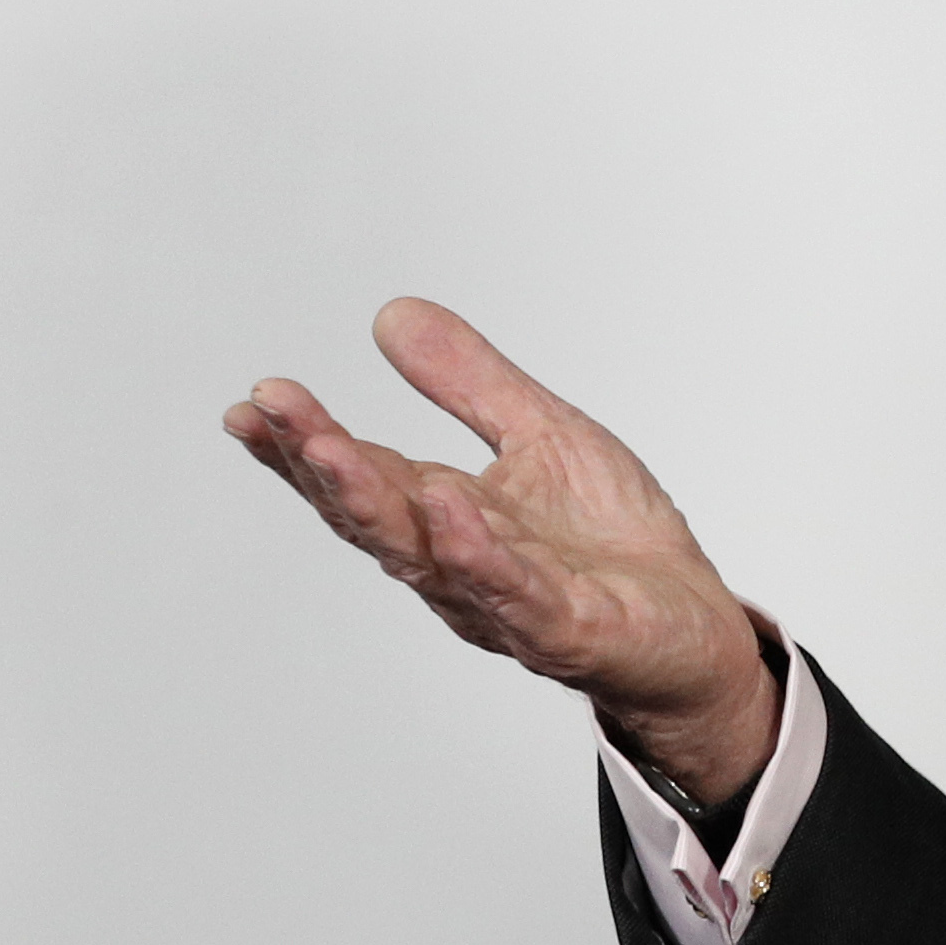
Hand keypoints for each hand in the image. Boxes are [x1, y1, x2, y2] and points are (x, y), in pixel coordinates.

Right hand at [226, 297, 781, 802]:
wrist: (694, 630)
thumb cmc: (612, 541)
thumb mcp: (541, 432)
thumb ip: (468, 382)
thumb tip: (391, 314)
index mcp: (448, 514)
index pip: (364, 473)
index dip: (303, 443)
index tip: (251, 404)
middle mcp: (459, 563)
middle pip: (375, 513)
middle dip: (318, 463)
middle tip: (269, 412)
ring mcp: (508, 601)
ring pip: (426, 556)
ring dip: (374, 504)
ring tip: (330, 450)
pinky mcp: (569, 629)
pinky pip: (517, 594)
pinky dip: (479, 557)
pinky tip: (451, 509)